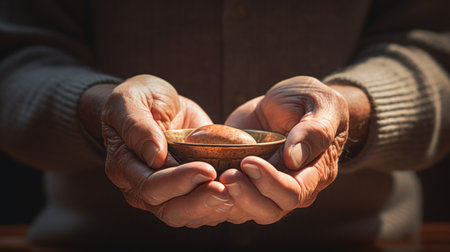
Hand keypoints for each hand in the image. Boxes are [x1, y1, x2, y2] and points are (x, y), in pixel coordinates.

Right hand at [89, 75, 232, 226]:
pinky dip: (224, 206)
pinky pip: (206, 209)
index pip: (150, 186)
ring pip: (190, 216)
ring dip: (215, 208)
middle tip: (227, 190)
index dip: (179, 181)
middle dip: (200, 202)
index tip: (206, 169)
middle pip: (170, 210)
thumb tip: (154, 156)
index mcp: (125, 168)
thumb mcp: (131, 100)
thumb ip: (137, 126)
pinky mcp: (189, 192)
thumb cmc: (142, 97)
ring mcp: (167, 194)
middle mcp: (143, 189)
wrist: (158, 103)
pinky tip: (242, 193)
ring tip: (238, 193)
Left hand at [221, 76, 349, 223]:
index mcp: (315, 173)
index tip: (249, 161)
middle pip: (270, 210)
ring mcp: (266, 186)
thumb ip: (314, 131)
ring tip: (215, 177)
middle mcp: (292, 186)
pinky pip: (230, 198)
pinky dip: (216, 194)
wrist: (291, 100)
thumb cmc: (313, 101)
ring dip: (230, 198)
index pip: (295, 193)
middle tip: (227, 174)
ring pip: (247, 210)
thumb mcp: (322, 106)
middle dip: (247, 196)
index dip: (271, 183)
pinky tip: (204, 180)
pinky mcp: (245, 180)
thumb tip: (294, 159)